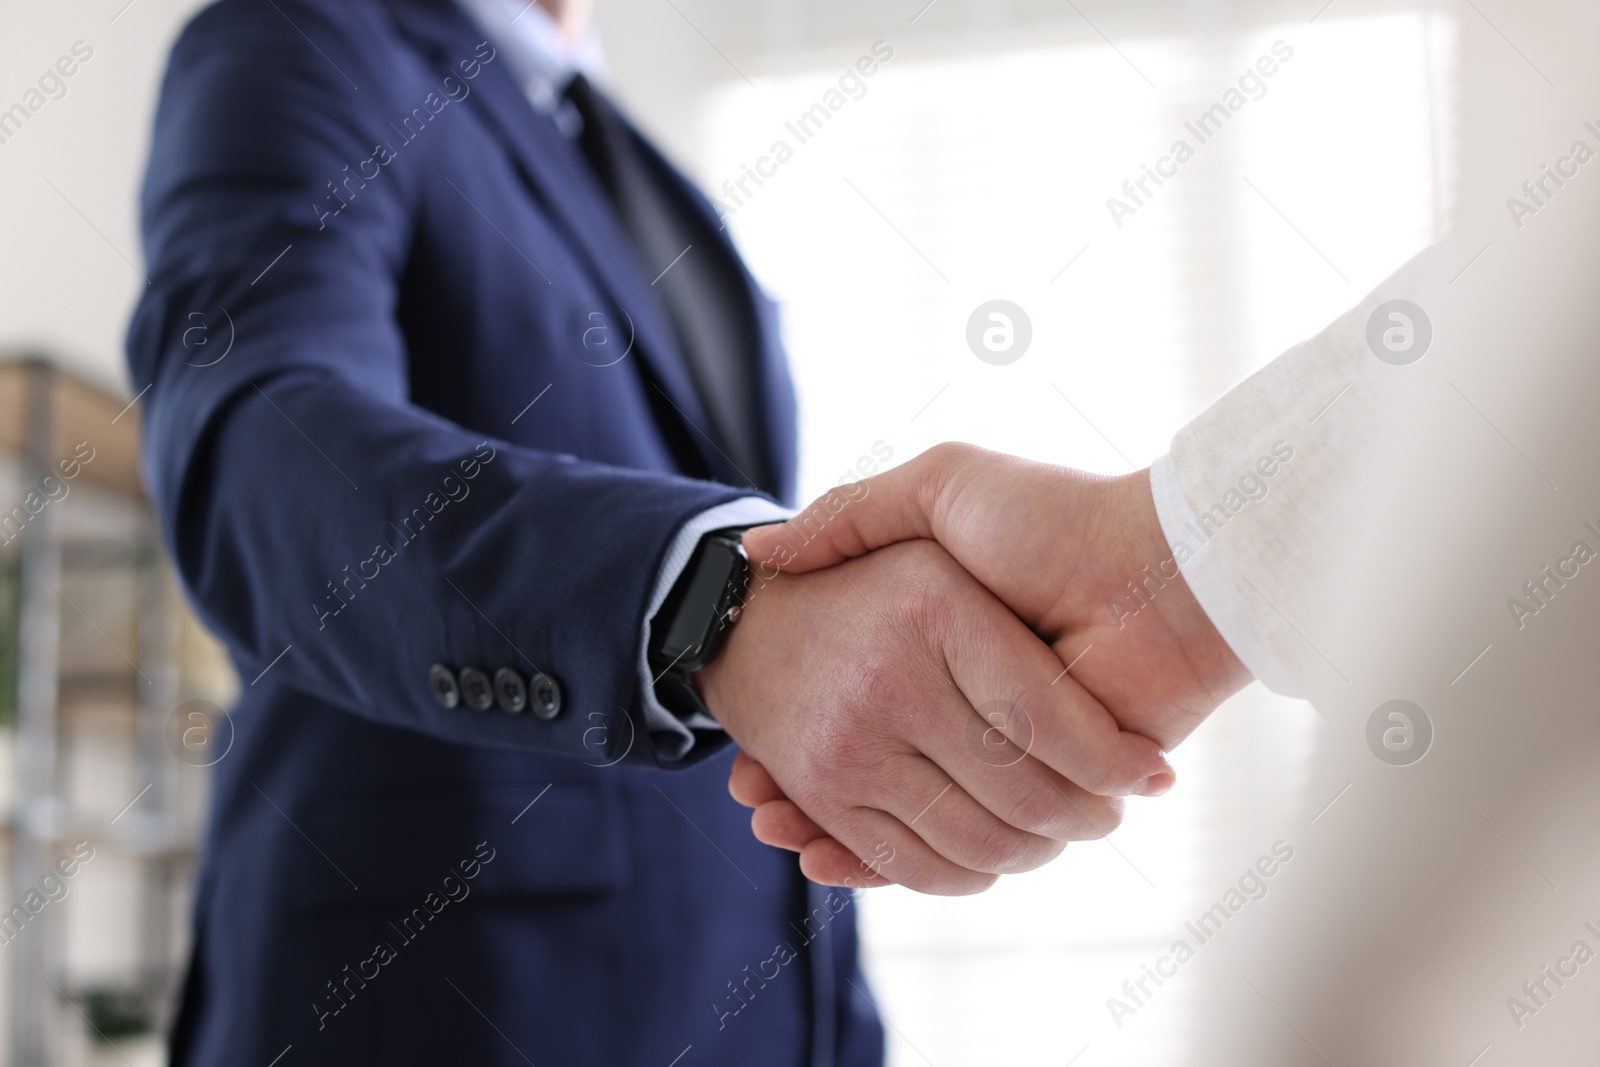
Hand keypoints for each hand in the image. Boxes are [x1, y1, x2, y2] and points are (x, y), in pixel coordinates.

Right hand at [729, 444, 1252, 879]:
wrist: (1163, 569)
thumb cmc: (1052, 518)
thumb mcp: (941, 488)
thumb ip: (855, 513)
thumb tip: (759, 551)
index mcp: (944, 641)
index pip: (853, 695)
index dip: (794, 720)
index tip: (746, 734)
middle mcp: (965, 700)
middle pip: (867, 761)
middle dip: (804, 785)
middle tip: (752, 796)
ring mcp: (998, 748)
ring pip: (899, 810)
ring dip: (831, 826)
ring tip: (772, 818)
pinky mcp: (1039, 790)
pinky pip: (950, 842)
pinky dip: (885, 860)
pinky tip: (821, 848)